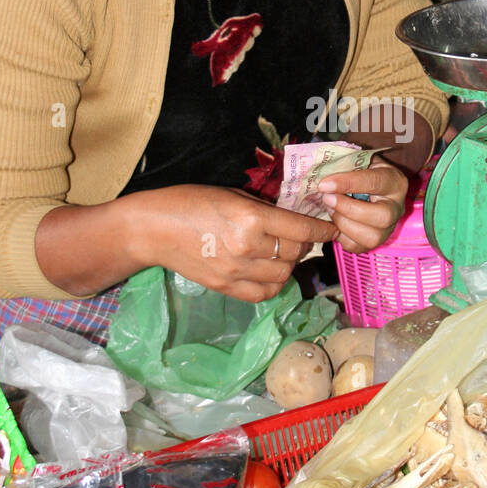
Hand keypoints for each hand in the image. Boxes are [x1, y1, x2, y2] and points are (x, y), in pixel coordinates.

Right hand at [132, 184, 336, 301]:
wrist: (153, 229)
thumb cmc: (191, 201)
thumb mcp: (233, 194)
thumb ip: (265, 209)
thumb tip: (294, 218)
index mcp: (251, 218)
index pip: (302, 228)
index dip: (323, 229)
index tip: (333, 229)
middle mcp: (248, 247)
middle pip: (295, 252)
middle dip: (304, 243)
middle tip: (299, 236)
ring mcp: (237, 271)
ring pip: (284, 275)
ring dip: (290, 263)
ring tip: (282, 252)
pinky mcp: (226, 288)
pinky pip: (265, 293)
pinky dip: (275, 283)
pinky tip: (270, 271)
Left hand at [317, 163, 407, 254]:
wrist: (368, 188)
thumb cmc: (361, 172)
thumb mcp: (358, 162)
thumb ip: (346, 164)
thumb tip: (321, 173)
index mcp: (395, 182)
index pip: (375, 182)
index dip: (348, 183)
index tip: (324, 184)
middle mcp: (397, 207)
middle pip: (382, 216)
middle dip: (349, 209)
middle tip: (327, 199)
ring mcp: (389, 228)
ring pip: (372, 237)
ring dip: (344, 225)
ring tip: (330, 210)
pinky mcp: (376, 242)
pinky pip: (359, 247)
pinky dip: (342, 237)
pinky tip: (334, 223)